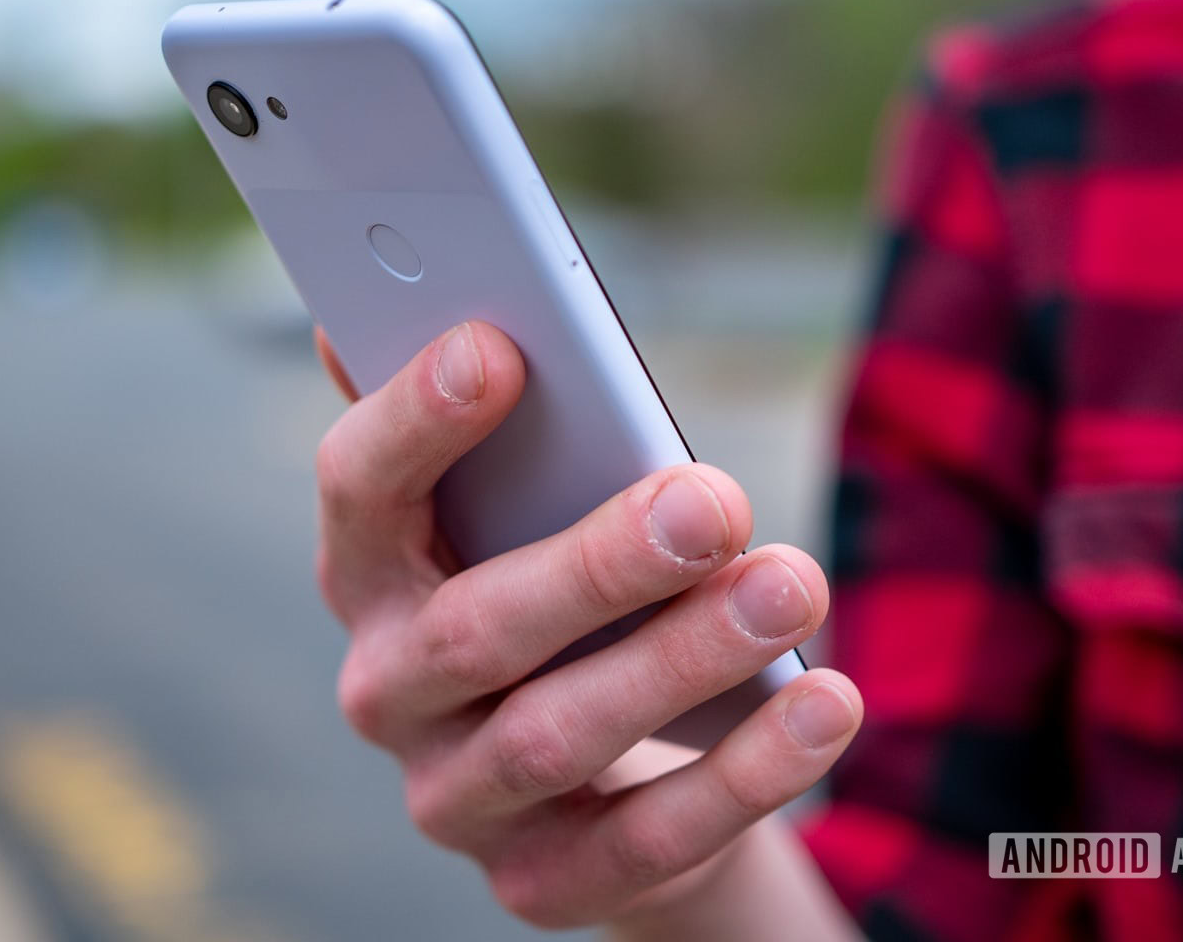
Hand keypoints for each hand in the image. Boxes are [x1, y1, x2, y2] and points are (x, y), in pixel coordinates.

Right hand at [312, 321, 862, 929]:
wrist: (602, 779)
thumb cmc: (564, 592)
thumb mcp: (526, 509)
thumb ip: (489, 425)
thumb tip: (442, 299)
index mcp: (369, 571)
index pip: (356, 490)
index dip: (415, 421)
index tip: (501, 348)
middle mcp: (389, 689)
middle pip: (474, 629)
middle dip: (598, 562)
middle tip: (711, 499)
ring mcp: (455, 798)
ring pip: (558, 736)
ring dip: (683, 660)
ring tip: (793, 585)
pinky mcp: (541, 883)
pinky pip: (645, 839)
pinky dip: (745, 774)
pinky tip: (826, 703)